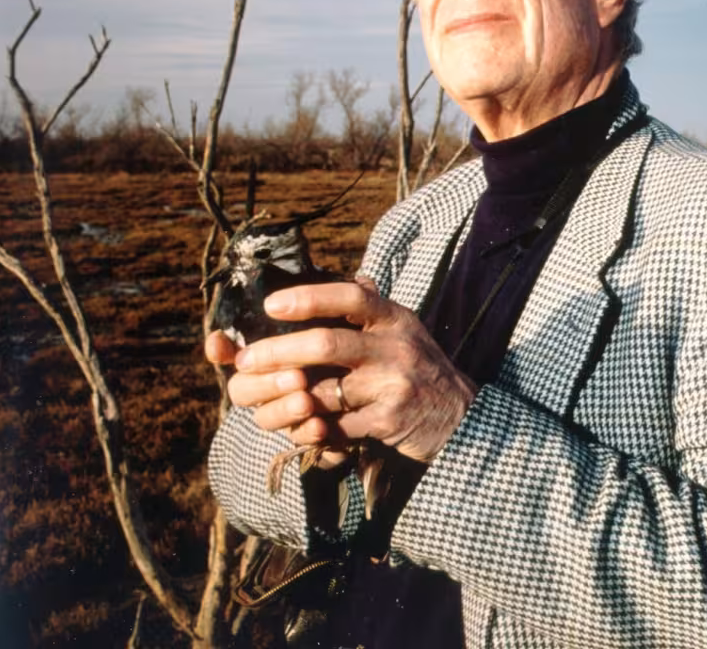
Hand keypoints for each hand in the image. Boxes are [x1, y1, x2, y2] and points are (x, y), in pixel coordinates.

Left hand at [215, 278, 478, 463]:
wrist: (460, 418)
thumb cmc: (421, 370)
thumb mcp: (407, 330)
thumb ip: (376, 308)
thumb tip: (354, 277)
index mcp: (395, 319)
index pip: (352, 297)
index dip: (310, 298)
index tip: (271, 305)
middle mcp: (395, 348)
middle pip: (326, 344)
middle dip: (279, 352)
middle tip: (247, 361)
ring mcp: (393, 385)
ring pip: (324, 392)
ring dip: (285, 401)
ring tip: (262, 404)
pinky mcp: (389, 421)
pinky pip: (336, 427)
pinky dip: (311, 429)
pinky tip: (298, 427)